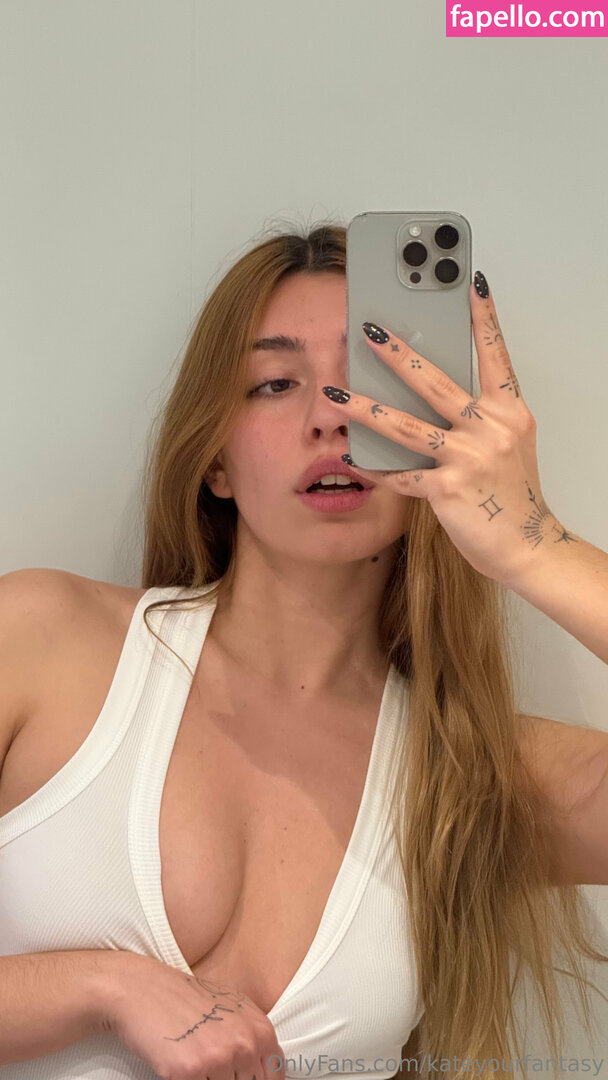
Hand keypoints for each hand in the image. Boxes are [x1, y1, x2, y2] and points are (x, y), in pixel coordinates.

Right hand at [99, 952, 285, 1079]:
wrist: (143, 989)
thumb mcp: (233, 1009)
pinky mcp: (188, 1072)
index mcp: (262, 1031)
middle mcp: (245, 1045)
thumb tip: (269, 1074)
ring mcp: (218, 1059)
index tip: (238, 1076)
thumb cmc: (187, 1000)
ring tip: (195, 1063)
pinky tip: (179, 1068)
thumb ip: (254, 1040)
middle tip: (210, 1067)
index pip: (274, 1078)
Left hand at [323, 272, 574, 585]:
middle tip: (367, 329)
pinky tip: (350, 456)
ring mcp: (470, 459)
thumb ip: (477, 415)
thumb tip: (430, 389)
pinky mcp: (449, 491)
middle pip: (436, 382)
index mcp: (509, 412)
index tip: (469, 280)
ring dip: (365, 409)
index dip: (484, 316)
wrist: (527, 546)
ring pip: (407, 426)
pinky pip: (402, 475)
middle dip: (397, 354)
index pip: (496, 354)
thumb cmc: (512, 493)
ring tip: (335, 395)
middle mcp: (491, 429)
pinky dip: (375, 467)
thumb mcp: (506, 443)